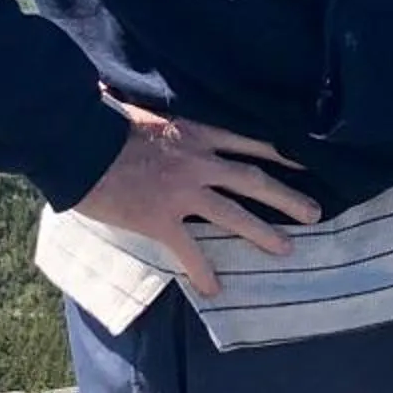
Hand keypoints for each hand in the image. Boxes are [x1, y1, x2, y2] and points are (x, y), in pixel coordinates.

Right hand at [73, 102, 320, 298]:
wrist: (77, 143)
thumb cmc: (104, 122)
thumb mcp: (145, 109)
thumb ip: (164, 116)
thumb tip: (162, 103)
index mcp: (196, 132)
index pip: (249, 143)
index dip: (279, 154)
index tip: (303, 164)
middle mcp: (199, 162)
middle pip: (254, 180)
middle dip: (288, 197)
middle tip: (315, 213)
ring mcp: (182, 192)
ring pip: (234, 215)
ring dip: (263, 233)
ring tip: (287, 249)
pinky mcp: (160, 218)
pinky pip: (189, 250)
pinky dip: (203, 271)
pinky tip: (215, 289)